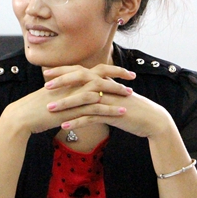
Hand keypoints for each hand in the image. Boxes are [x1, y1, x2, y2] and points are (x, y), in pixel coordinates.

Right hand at [2, 64, 132, 135]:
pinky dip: (110, 110)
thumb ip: (64, 92)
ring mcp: (72, 96)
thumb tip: (74, 92)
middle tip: (132, 77)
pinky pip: (95, 109)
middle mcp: (71, 84)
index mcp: (67, 78)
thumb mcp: (52, 96)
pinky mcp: (72, 110)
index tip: (121, 71)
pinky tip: (122, 112)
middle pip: (99, 75)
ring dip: (116, 93)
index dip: (108, 69)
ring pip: (100, 91)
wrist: (21, 117)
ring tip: (131, 96)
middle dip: (117, 75)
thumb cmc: (35, 108)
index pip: (91, 69)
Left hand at [44, 64, 171, 137]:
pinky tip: (64, 126)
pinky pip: (92, 117)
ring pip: (83, 99)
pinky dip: (77, 122)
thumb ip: (100, 91)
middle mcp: (106, 87)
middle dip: (62, 81)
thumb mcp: (114, 97)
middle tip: (45, 86)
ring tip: (49, 108)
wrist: (151, 119)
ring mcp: (109, 100)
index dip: (64, 71)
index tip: (47, 74)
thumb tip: (83, 90)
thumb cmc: (131, 108)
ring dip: (65, 104)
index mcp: (105, 81)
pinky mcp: (112, 114)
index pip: (81, 71)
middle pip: (81, 79)